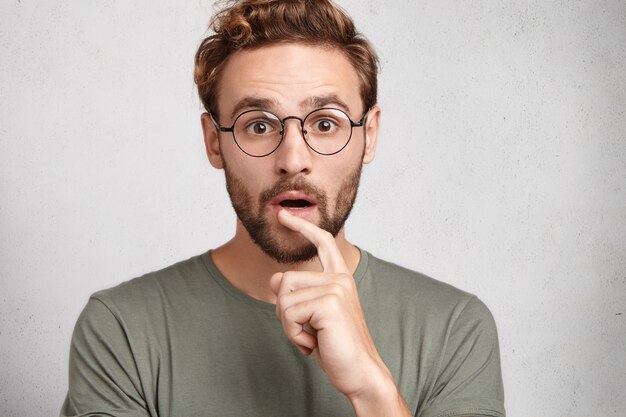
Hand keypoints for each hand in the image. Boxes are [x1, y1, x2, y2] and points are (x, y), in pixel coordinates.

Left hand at [269, 210, 389, 397]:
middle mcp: (341, 279)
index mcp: (340, 278)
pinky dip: (294, 335)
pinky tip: (314, 344)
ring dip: (289, 326)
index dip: (302, 227)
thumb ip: (297, 295)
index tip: (284, 214)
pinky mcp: (330, 303)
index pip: (323, 243)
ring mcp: (337, 289)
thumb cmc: (337, 346)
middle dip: (284, 313)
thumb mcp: (312, 317)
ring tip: (312, 339)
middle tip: (307, 332)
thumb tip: (274, 279)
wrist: (359, 371)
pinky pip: (289, 313)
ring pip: (283, 298)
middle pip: (285, 281)